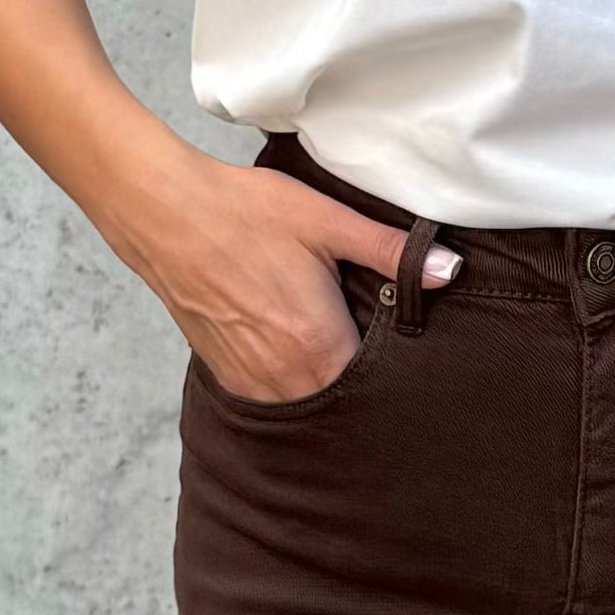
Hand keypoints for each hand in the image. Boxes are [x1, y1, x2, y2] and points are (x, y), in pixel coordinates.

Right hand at [140, 155, 460, 401]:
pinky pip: (275, 396)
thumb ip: (391, 252)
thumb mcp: (327, 222)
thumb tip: (450, 269)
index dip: (395, 367)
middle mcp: (285, 376)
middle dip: (362, 377)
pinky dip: (291, 379)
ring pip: (308, 402)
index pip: (378, 383)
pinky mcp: (226, 377)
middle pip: (344, 397)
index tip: (405, 350)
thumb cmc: (243, 212)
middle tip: (368, 340)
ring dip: (324, 381)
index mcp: (319, 344)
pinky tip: (292, 343)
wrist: (164, 214)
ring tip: (329, 340)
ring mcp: (252, 382)